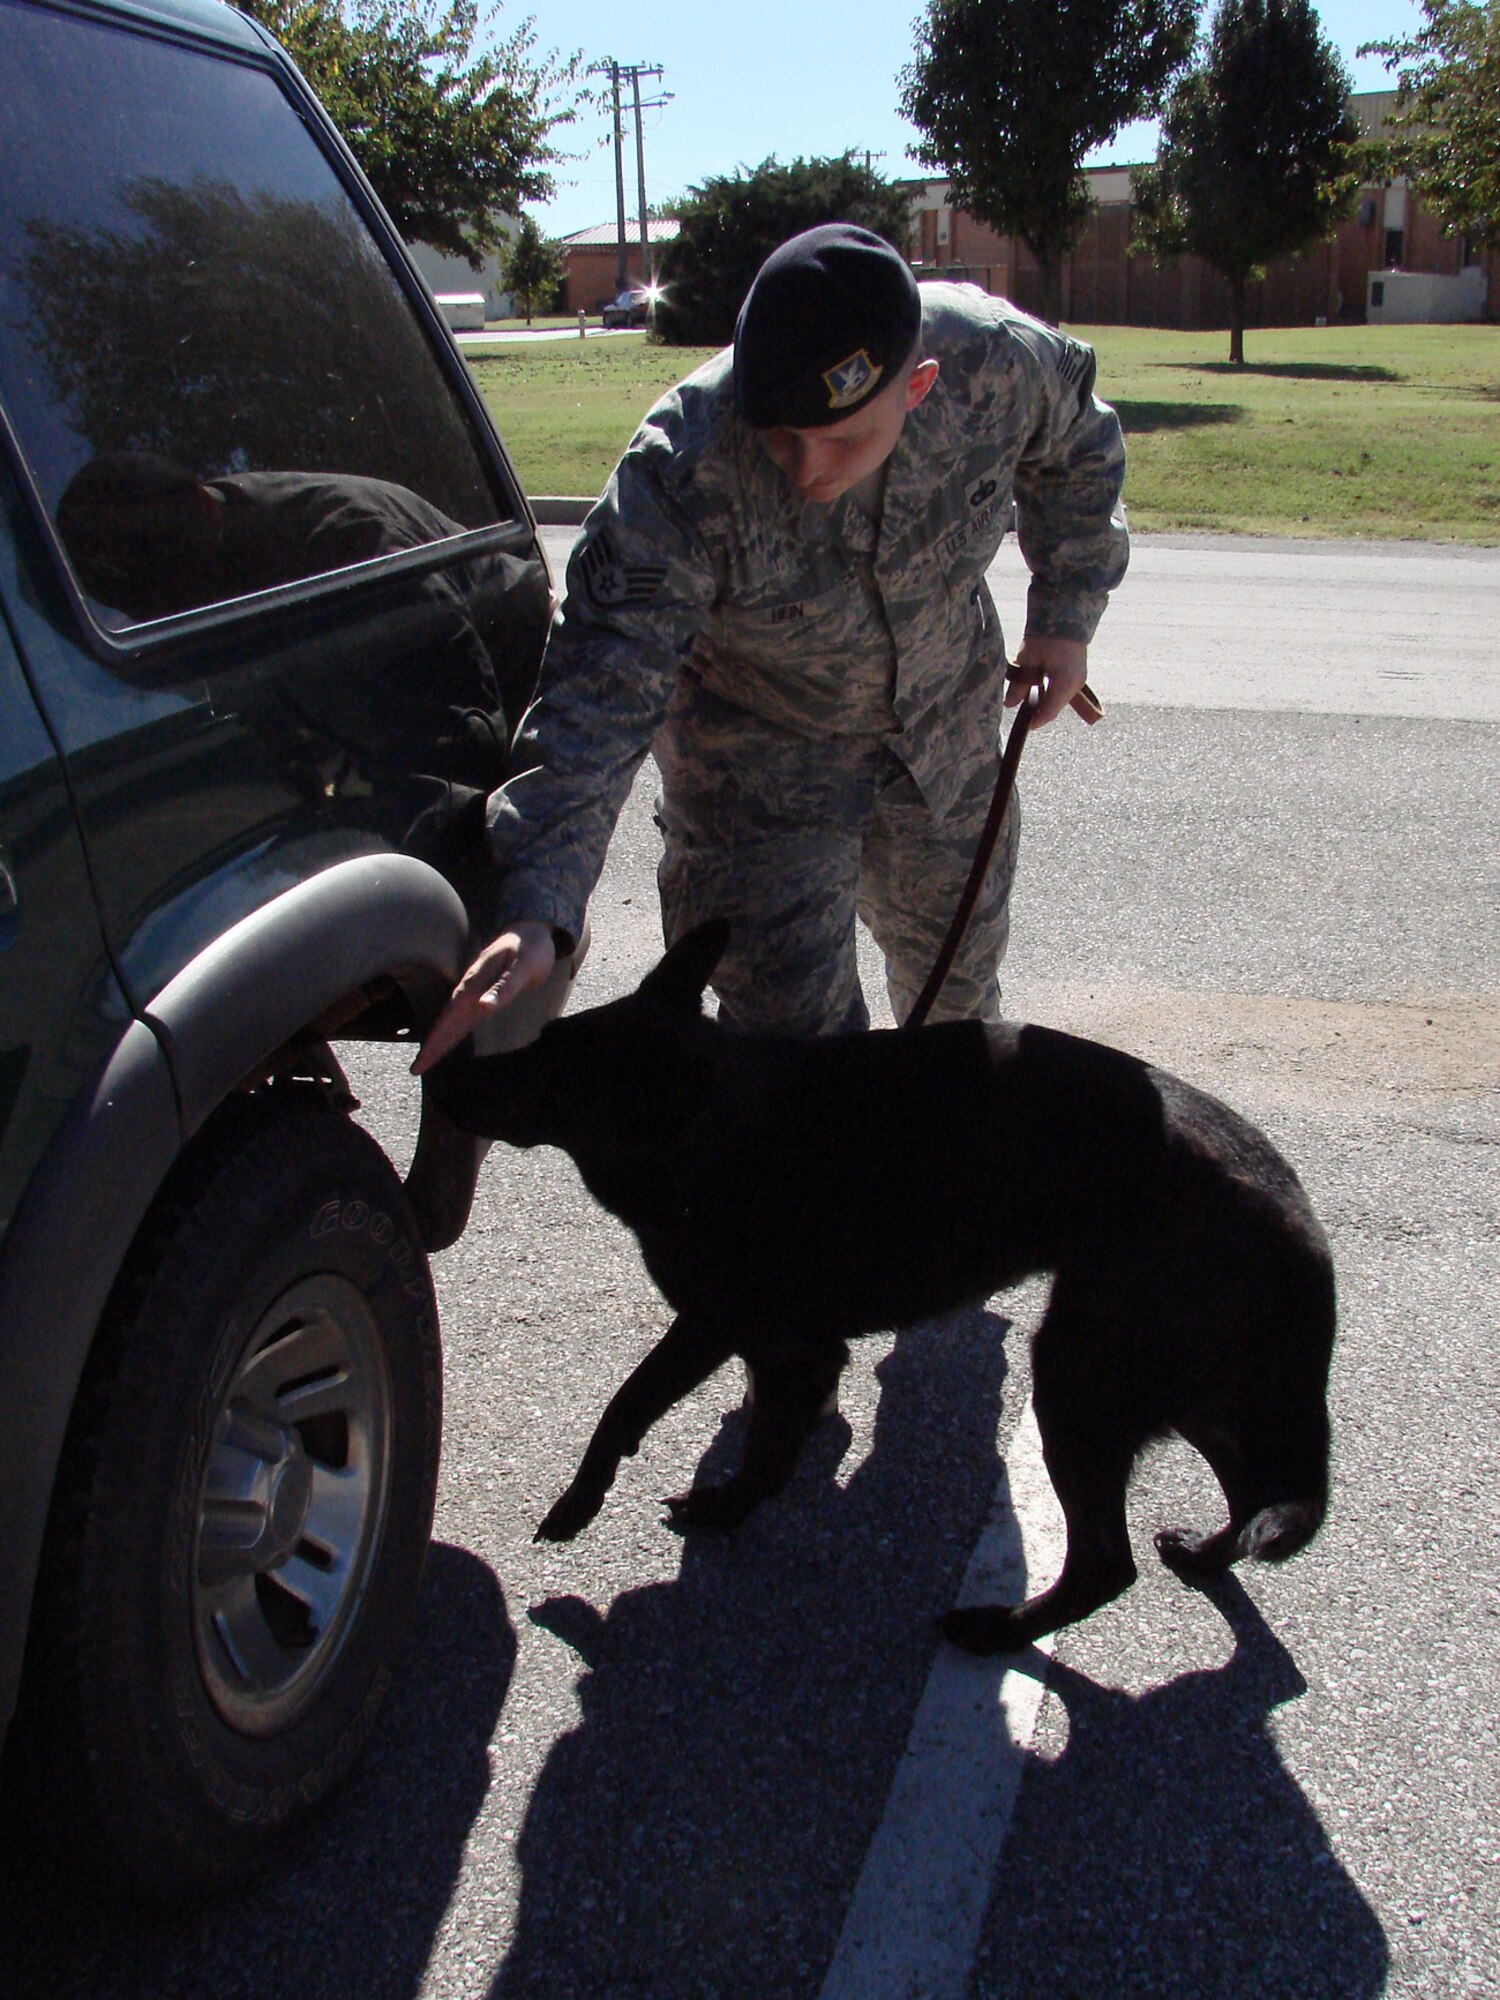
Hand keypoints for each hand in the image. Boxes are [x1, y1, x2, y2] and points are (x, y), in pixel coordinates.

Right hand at [411, 920, 555, 1073]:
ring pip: (453, 1020)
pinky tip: (445, 1043)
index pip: (452, 1014)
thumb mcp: (523, 967)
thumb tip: (484, 1007)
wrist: (531, 930)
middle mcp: (471, 987)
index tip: (424, 1056)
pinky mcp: (481, 995)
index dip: (438, 1036)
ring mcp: (474, 991)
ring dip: (439, 1040)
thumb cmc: (530, 949)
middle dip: (432, 1045)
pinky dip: (452, 1031)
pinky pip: (463, 1017)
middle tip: (416, 1069)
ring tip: (424, 1062)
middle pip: (447, 1020)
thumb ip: (504, 987)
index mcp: (476, 980)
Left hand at [1005, 634, 1089, 726]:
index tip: (1024, 727)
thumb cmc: (1046, 636)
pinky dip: (1050, 692)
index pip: (1049, 711)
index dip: (1035, 721)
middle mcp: (1075, 684)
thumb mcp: (1028, 659)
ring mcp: (1078, 679)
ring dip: (1043, 701)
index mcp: (1065, 683)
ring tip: (1027, 701)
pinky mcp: (1077, 673)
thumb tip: (1010, 703)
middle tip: (1022, 715)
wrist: (1065, 614)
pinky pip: (1063, 690)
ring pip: (1058, 699)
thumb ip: (1021, 684)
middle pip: (1054, 707)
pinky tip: (1036, 688)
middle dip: (1038, 711)